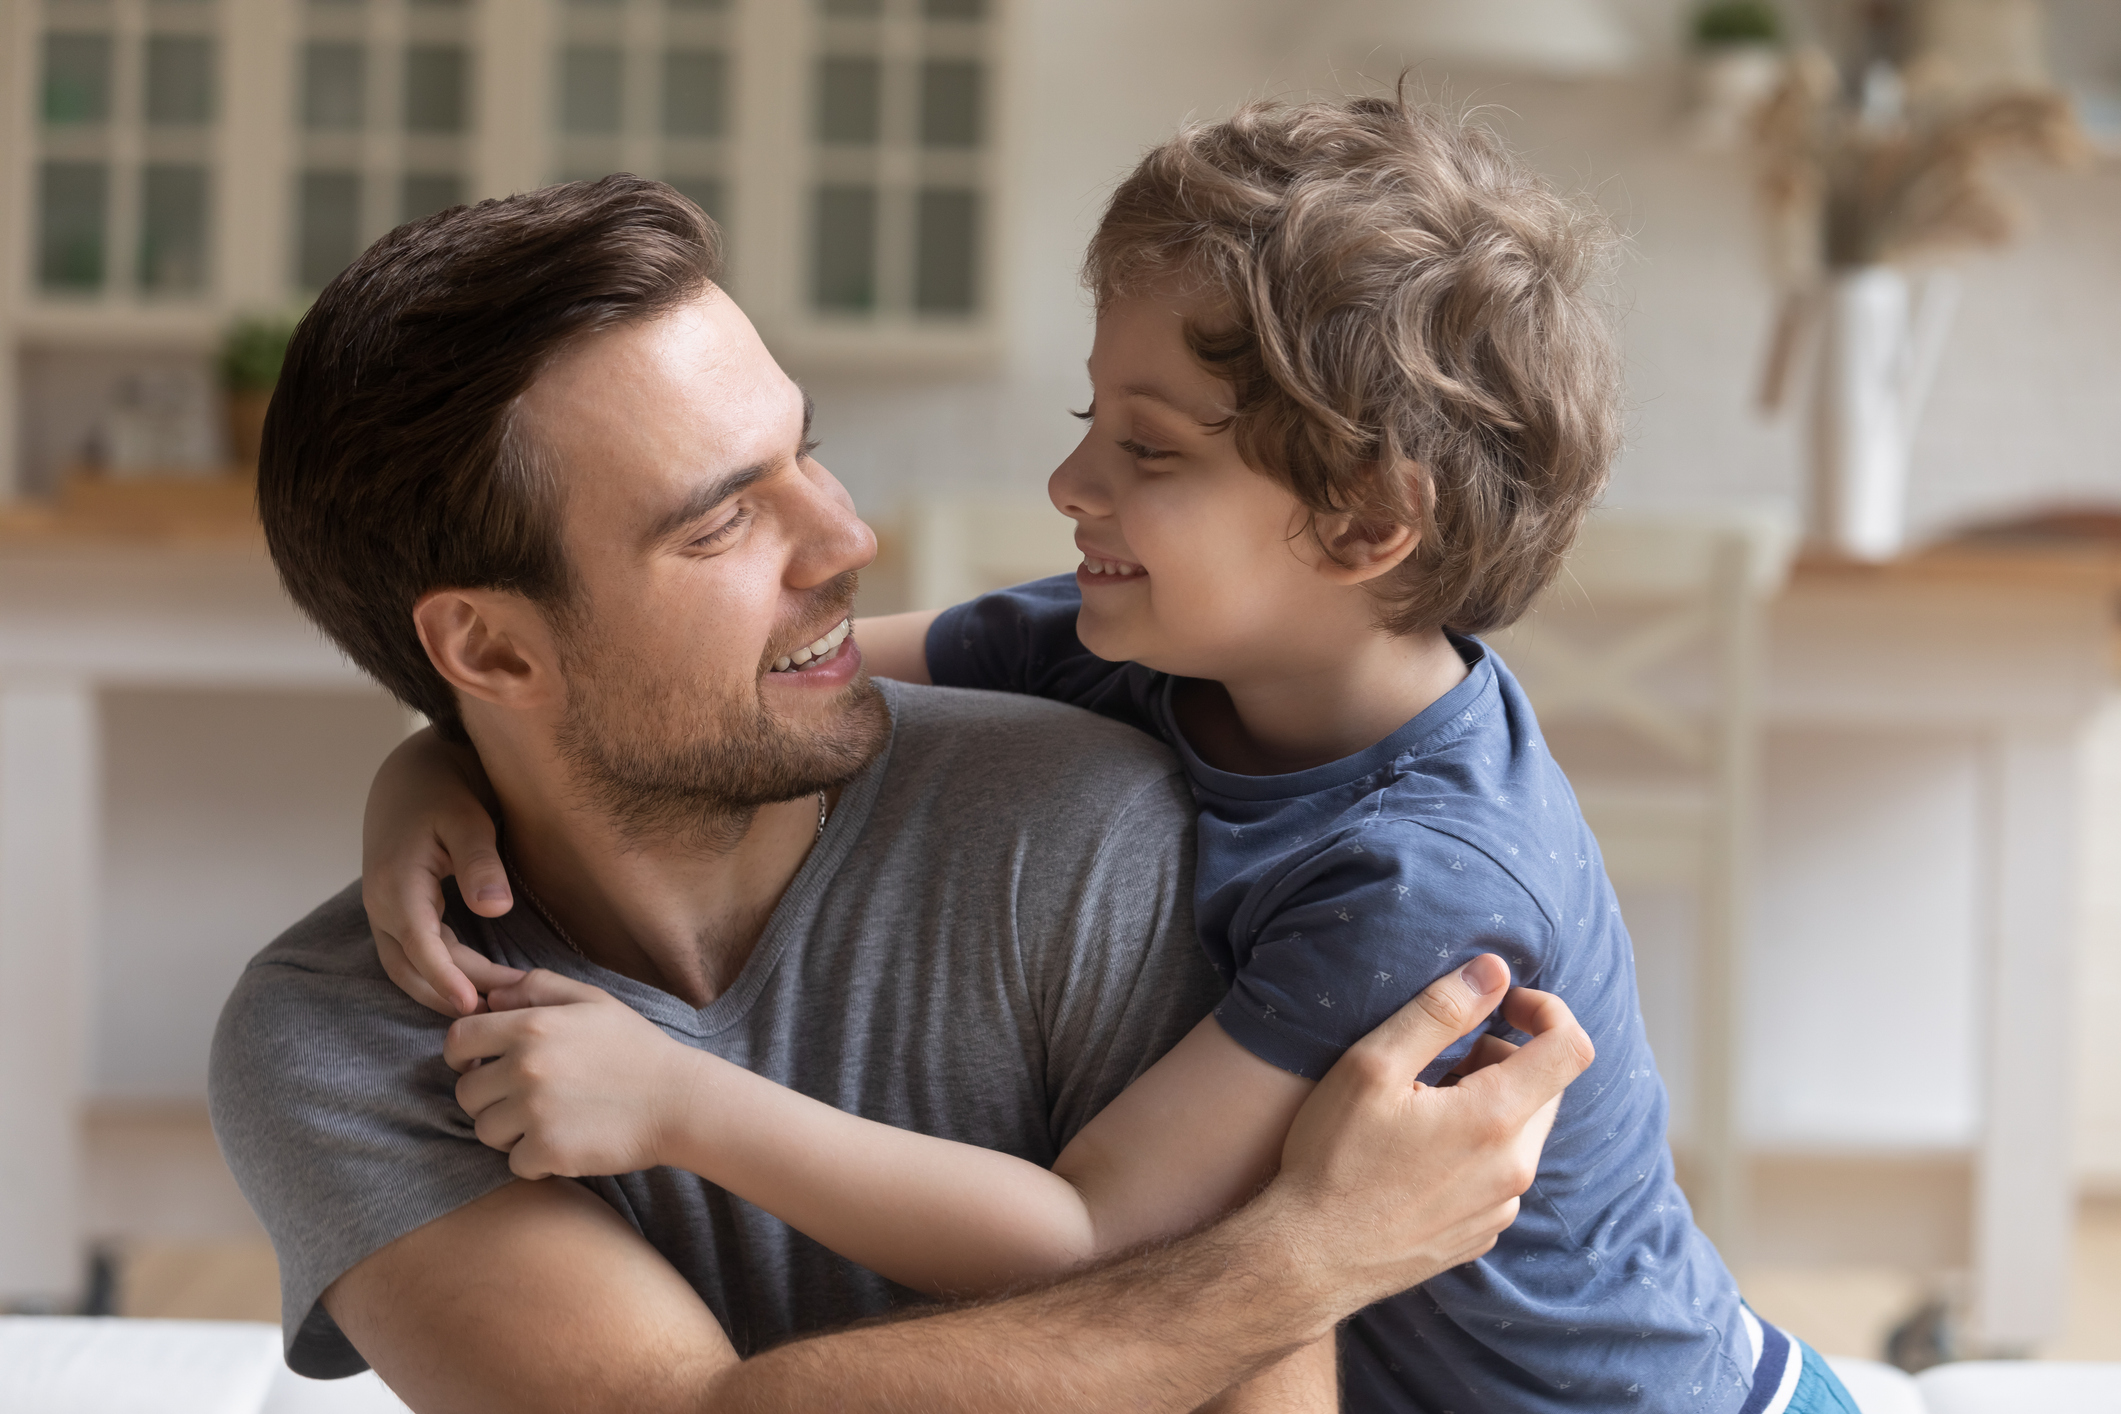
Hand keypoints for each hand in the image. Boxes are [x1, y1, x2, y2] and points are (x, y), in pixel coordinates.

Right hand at [362, 727, 521, 1016]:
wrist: (411, 774)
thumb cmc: (443, 791)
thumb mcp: (468, 819)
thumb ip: (481, 862)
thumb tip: (496, 907)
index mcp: (396, 883)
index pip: (419, 944)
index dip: (446, 978)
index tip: (474, 1006)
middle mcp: (381, 904)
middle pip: (412, 965)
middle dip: (454, 991)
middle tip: (507, 1007)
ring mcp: (383, 911)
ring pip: (408, 967)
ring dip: (444, 989)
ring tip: (496, 1005)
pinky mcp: (395, 913)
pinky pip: (411, 955)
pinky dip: (438, 974)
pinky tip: (475, 985)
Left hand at [443, 971, 702, 1180]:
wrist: (678, 1101)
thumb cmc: (635, 1048)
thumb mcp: (592, 1001)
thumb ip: (538, 987)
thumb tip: (490, 997)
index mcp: (531, 1026)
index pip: (458, 1039)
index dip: (461, 1055)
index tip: (479, 1064)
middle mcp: (526, 1067)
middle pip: (466, 1092)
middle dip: (488, 1097)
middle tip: (523, 1099)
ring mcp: (535, 1112)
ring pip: (485, 1130)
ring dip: (508, 1131)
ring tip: (545, 1122)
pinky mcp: (549, 1151)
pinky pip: (514, 1162)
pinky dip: (534, 1159)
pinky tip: (564, 1143)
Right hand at [1267, 954, 1593, 1313]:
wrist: (1308, 1258)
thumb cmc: (1332, 1158)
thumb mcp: (1372, 1066)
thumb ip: (1439, 1011)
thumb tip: (1495, 971)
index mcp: (1496, 1119)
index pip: (1571, 1047)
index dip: (1546, 1009)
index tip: (1503, 1003)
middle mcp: (1514, 1168)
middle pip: (1548, 1087)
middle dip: (1505, 1057)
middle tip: (1437, 1061)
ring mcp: (1501, 1208)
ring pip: (1522, 1131)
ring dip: (1489, 1103)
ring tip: (1420, 1108)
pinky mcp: (1482, 1233)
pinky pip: (1500, 1173)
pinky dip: (1475, 1148)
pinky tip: (1417, 1154)